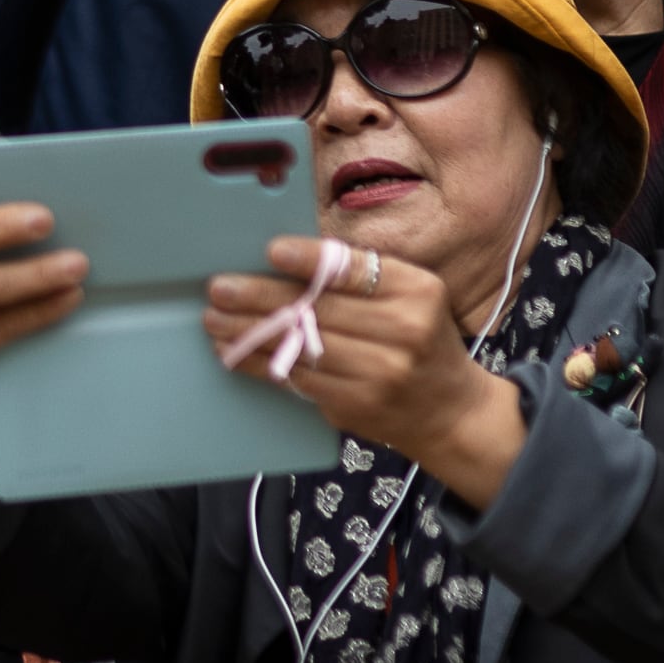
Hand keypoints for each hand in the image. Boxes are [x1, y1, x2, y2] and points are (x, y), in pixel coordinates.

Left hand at [202, 236, 527, 508]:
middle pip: (320, 310)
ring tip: (214, 320)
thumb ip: (362, 276)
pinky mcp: (354, 405)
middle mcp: (403, 332)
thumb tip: (291, 254)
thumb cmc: (422, 338)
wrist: (449, 411)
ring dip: (250, 333)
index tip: (271, 250)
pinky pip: (298, 379)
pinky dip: (261, 364)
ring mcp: (379, 374)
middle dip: (261, 298)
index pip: (356, 271)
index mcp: (417, 292)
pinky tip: (234, 351)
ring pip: (301, 347)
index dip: (310, 261)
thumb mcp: (412, 295)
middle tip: (219, 288)